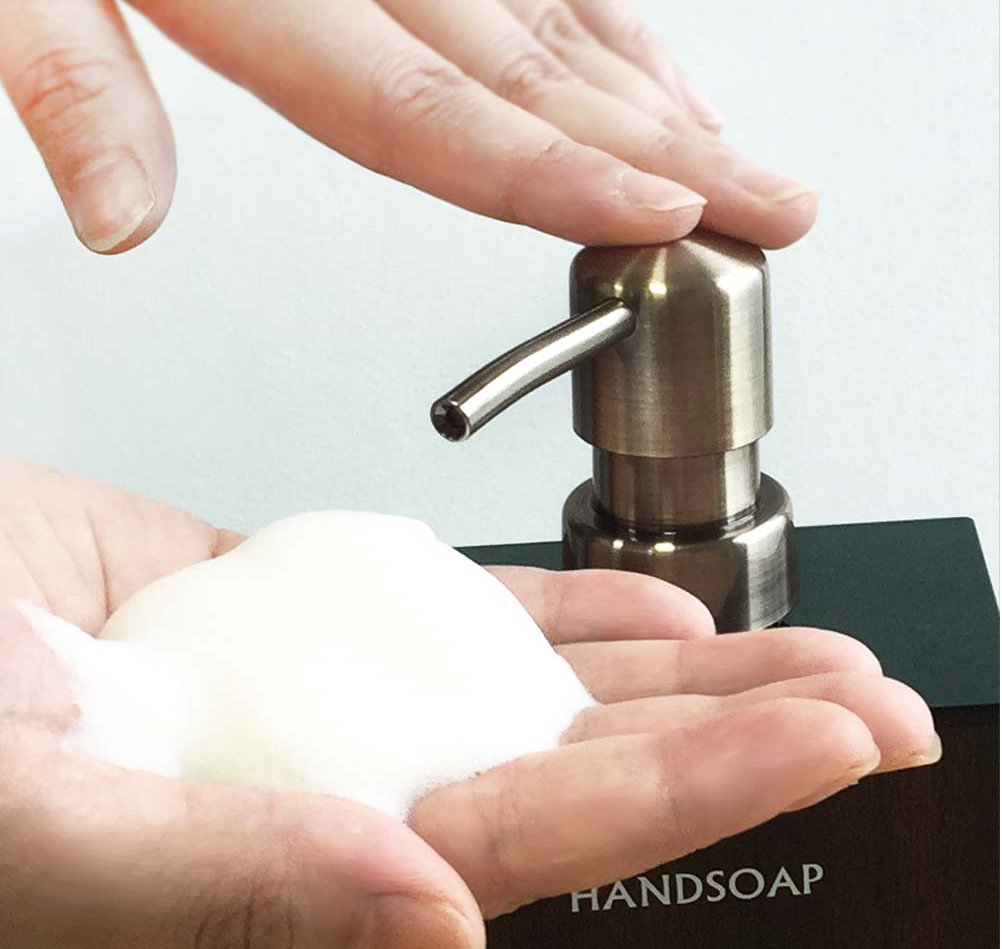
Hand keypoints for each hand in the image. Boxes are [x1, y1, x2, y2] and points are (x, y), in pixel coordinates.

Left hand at [0, 0, 816, 254]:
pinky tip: (650, 69)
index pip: (437, 108)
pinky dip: (606, 25)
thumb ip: (67, 71)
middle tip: (773, 207)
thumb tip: (122, 218)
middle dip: (669, 150)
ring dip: (655, 96)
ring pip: (558, 13)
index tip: (669, 214)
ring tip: (733, 162)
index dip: (559, 171)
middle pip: (538, 68)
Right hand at [0, 456, 934, 945]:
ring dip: (683, 675)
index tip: (834, 738)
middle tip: (880, 706)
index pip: (546, 833)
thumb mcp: (48, 821)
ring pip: (544, 690)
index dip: (697, 792)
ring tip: (808, 660)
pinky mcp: (303, 615)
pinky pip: (461, 616)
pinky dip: (562, 614)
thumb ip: (228, 879)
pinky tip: (657, 624)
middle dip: (743, 738)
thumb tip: (431, 916)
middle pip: (583, 770)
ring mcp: (337, 696)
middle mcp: (347, 788)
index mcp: (305, 864)